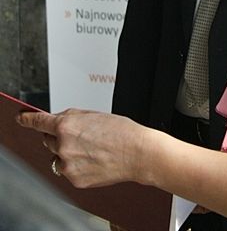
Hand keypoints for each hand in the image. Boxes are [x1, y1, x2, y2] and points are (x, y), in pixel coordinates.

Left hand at [17, 108, 147, 188]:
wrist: (136, 153)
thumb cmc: (120, 131)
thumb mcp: (93, 114)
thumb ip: (71, 116)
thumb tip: (57, 119)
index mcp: (66, 126)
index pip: (38, 122)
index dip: (27, 120)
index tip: (21, 118)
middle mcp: (63, 146)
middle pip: (48, 140)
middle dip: (59, 136)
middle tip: (81, 136)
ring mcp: (67, 165)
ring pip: (58, 156)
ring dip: (67, 152)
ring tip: (91, 150)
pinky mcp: (74, 180)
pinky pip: (67, 171)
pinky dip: (76, 166)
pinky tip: (93, 160)